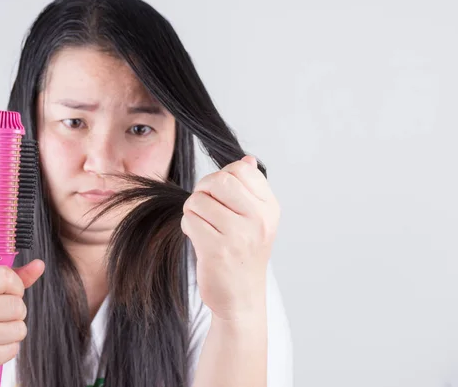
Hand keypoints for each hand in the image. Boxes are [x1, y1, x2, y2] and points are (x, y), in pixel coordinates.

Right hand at [0, 260, 44, 386]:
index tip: (9, 292)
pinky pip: (12, 350)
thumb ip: (9, 276)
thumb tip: (39, 265)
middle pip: (16, 305)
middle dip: (15, 311)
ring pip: (18, 329)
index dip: (15, 286)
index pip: (5, 277)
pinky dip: (6, 349)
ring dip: (12, 331)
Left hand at [181, 156, 279, 320]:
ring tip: (203, 226)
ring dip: (193, 212)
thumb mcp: (256, 220)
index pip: (241, 169)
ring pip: (198, 200)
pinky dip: (188, 227)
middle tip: (205, 206)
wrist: (241, 298)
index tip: (221, 194)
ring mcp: (238, 235)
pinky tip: (199, 239)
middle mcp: (258, 219)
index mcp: (269, 208)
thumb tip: (246, 159)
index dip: (222, 176)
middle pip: (218, 180)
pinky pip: (189, 221)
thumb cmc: (244, 254)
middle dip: (203, 189)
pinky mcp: (217, 250)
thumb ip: (250, 189)